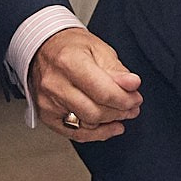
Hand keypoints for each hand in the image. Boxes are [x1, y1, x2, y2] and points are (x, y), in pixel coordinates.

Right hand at [30, 27, 143, 141]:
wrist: (44, 48)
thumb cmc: (71, 46)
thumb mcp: (99, 49)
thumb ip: (116, 70)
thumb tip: (133, 85)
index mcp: (69, 61)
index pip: (103, 91)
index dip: (125, 99)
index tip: (136, 97)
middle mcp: (55, 84)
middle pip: (94, 111)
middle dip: (120, 112)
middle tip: (132, 107)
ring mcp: (48, 102)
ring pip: (86, 125)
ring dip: (110, 123)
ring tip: (123, 114)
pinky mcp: (46, 115)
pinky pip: (75, 133)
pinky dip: (96, 134)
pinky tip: (109, 128)